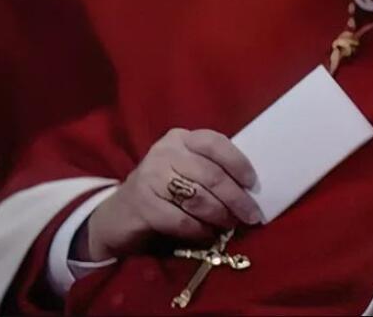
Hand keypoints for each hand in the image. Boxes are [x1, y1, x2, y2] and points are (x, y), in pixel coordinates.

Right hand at [80, 129, 261, 260]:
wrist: (119, 215)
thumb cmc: (165, 190)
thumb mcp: (187, 170)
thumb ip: (213, 170)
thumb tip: (252, 190)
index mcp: (181, 138)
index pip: (216, 144)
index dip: (238, 164)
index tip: (253, 184)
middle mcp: (164, 152)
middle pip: (211, 175)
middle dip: (236, 198)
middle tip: (251, 216)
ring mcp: (150, 176)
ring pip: (198, 198)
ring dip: (220, 215)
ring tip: (230, 224)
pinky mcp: (142, 204)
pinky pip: (181, 219)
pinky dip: (199, 229)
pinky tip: (208, 234)